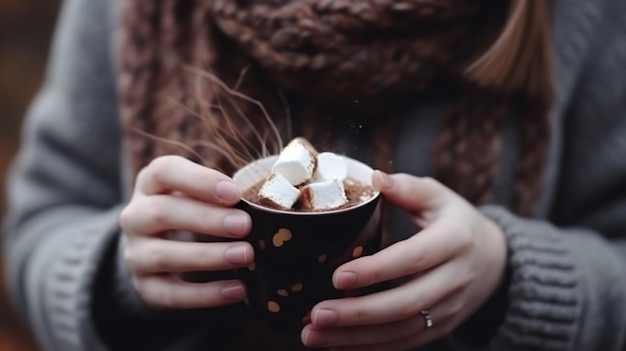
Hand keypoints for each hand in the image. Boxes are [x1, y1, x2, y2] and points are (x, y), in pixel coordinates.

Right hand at [119, 156, 253, 308]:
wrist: (163, 253)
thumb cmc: (195, 212)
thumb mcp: (203, 195)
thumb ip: (225, 195)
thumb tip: (267, 202)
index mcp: (151, 184)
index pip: (164, 172)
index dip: (199, 180)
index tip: (234, 192)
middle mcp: (136, 216)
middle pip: (162, 212)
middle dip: (206, 219)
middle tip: (245, 225)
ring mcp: (136, 253)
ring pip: (163, 255)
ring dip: (207, 256)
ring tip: (245, 255)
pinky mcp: (145, 287)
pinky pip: (170, 294)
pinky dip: (206, 294)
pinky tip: (237, 290)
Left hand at [301, 171, 507, 349]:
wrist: (494, 260)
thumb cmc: (456, 222)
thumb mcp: (439, 197)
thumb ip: (407, 188)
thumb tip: (374, 177)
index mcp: (454, 241)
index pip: (413, 258)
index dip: (377, 270)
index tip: (337, 276)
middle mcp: (455, 280)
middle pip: (405, 303)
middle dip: (358, 313)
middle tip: (316, 315)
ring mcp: (448, 309)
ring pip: (401, 330)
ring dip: (356, 337)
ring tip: (313, 336)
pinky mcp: (440, 328)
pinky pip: (404, 343)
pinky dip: (370, 348)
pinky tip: (336, 346)